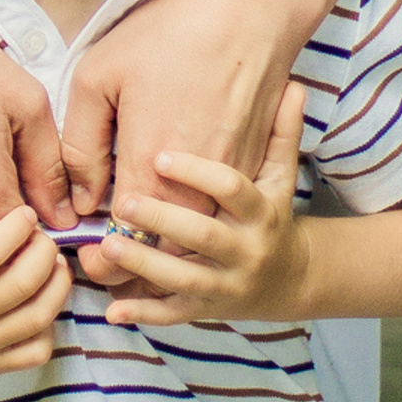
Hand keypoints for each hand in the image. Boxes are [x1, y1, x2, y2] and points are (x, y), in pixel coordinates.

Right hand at [0, 198, 71, 378]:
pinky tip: (43, 297)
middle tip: (42, 234)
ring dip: (56, 283)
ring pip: (37, 316)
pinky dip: (51, 322)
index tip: (25, 213)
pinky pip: (38, 349)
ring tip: (53, 260)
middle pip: (21, 283)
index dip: (15, 228)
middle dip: (43, 251)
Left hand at [59, 0, 292, 280]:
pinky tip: (181, 236)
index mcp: (150, 167)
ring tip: (135, 263)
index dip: (104, 256)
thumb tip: (82, 198)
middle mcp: (195, 188)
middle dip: (132, 267)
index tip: (89, 260)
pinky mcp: (257, 174)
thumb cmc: (168, 39)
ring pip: (199, 247)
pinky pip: (227, 224)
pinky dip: (204, 239)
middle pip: (163, 255)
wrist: (247, 18)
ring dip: (166, 264)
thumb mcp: (98, 77)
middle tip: (104, 266)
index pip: (123, 237)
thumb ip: (80, 144)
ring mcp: (230, 186)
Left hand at [100, 83, 311, 327]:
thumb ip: (279, 131)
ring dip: (145, 265)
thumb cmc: (270, 208)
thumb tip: (295, 87)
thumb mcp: (278, 169)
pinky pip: (174, 313)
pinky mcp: (208, 308)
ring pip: (185, 277)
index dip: (198, 174)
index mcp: (260, 210)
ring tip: (107, 248)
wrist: (292, 277)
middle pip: (204, 236)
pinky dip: (144, 313)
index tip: (160, 158)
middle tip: (121, 204)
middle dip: (163, 221)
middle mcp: (247, 249)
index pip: (232, 189)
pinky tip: (113, 310)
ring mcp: (227, 284)